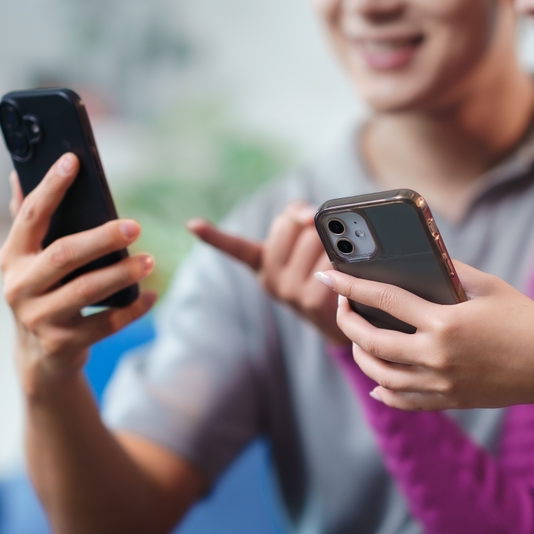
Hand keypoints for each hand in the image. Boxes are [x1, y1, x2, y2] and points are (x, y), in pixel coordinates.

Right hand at [0, 153, 157, 394]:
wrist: (37, 357)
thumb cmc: (41, 293)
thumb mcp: (27, 261)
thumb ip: (25, 221)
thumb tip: (16, 172)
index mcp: (12, 257)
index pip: (30, 215)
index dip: (51, 187)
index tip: (74, 160)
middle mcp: (20, 287)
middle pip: (63, 255)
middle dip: (101, 238)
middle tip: (135, 225)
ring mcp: (40, 318)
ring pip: (85, 291)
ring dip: (121, 274)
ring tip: (149, 261)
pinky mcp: (63, 344)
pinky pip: (105, 324)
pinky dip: (132, 310)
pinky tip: (151, 295)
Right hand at [187, 201, 346, 344]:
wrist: (342, 319)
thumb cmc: (323, 271)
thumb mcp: (304, 242)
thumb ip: (299, 216)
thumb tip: (306, 214)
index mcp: (262, 264)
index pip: (235, 247)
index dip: (213, 236)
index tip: (192, 224)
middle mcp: (268, 280)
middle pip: (288, 224)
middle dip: (309, 224)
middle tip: (324, 239)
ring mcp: (286, 292)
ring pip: (310, 239)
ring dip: (329, 240)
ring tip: (335, 257)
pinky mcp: (308, 301)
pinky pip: (327, 260)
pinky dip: (340, 259)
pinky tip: (341, 271)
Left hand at [316, 261, 533, 411]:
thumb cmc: (526, 320)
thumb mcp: (489, 287)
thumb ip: (449, 271)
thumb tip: (414, 257)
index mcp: (445, 322)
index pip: (383, 300)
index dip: (350, 285)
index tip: (327, 273)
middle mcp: (436, 356)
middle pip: (371, 341)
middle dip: (347, 320)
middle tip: (340, 304)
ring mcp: (440, 383)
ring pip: (380, 374)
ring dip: (359, 353)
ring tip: (356, 336)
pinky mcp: (448, 401)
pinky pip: (403, 400)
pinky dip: (384, 390)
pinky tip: (376, 378)